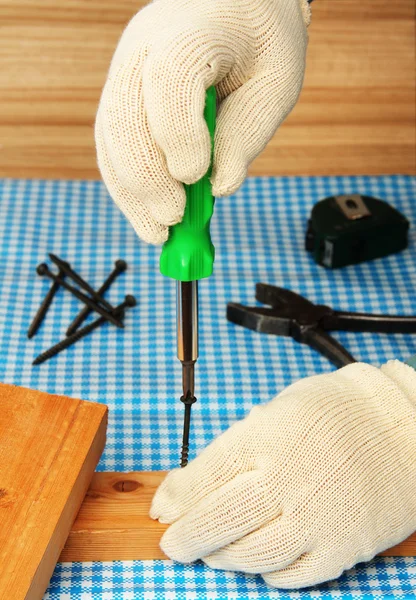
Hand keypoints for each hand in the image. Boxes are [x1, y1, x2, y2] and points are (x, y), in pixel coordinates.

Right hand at [96, 0, 309, 243]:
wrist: (234, 2)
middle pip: (126, 114)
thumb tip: (220, 186)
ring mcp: (128, 66)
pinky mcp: (123, 89)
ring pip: (111, 134)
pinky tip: (145, 212)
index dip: (178, 133)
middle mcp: (147, 45)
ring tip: (156, 232)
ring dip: (130, 191)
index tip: (195, 177)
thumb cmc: (263, 39)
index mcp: (195, 31)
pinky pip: (112, 141)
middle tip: (171, 223)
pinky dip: (127, 182)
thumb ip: (248, 130)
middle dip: (146, 178)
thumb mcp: (277, 81)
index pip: (170, 78)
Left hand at [150, 361, 415, 588]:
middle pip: (219, 521)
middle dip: (187, 538)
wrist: (403, 429)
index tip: (163, 510)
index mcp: (269, 437)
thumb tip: (196, 483)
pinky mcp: (343, 547)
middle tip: (174, 543)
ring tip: (213, 553)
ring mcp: (316, 518)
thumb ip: (238, 446)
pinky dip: (268, 573)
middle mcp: (288, 480)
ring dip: (222, 558)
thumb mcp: (279, 409)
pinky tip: (261, 561)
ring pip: (251, 555)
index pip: (206, 476)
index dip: (177, 498)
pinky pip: (293, 575)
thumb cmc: (338, 412)